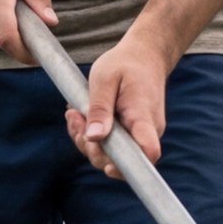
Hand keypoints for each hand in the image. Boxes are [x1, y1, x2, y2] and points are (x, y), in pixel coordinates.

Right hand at [0, 0, 55, 54]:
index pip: (9, 38)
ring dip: (11, 32)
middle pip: (6, 42)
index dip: (26, 53)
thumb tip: (50, 21)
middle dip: (23, 40)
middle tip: (34, 23)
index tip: (40, 55)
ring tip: (15, 8)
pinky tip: (1, 8)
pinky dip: (0, 27)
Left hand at [71, 28, 174, 176]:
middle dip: (91, 148)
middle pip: (120, 160)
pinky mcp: (132, 134)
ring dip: (87, 141)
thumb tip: (94, 138)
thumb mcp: (105, 79)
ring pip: (112, 154)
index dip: (128, 166)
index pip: (148, 151)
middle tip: (75, 118)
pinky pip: (111, 145)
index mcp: (143, 116)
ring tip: (75, 114)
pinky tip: (82, 117)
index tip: (107, 166)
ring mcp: (141, 135)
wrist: (144, 56)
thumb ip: (100, 109)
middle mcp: (147, 131)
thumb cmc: (125, 64)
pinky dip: (93, 136)